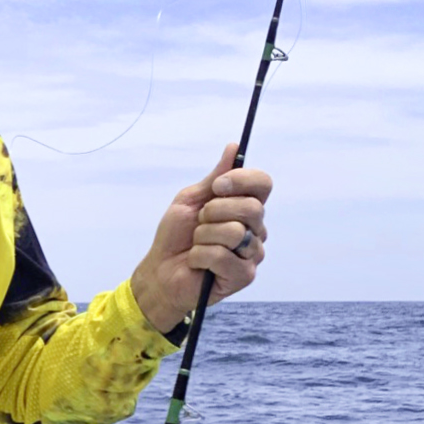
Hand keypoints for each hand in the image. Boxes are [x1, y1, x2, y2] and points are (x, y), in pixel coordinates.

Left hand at [130, 144, 271, 335]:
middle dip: (214, 212)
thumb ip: (215, 178)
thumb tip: (234, 148)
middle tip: (199, 223)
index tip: (217, 187)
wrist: (160, 272)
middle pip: (251, 207)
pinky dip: (200, 257)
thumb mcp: (191, 200)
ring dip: (204, 236)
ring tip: (196, 245)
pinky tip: (197, 263)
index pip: (263, 184)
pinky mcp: (244, 276)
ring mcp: (252, 253)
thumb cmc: (176, 237)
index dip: (241, 180)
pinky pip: (223, 256)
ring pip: (235, 232)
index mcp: (246, 207)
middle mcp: (256, 229)